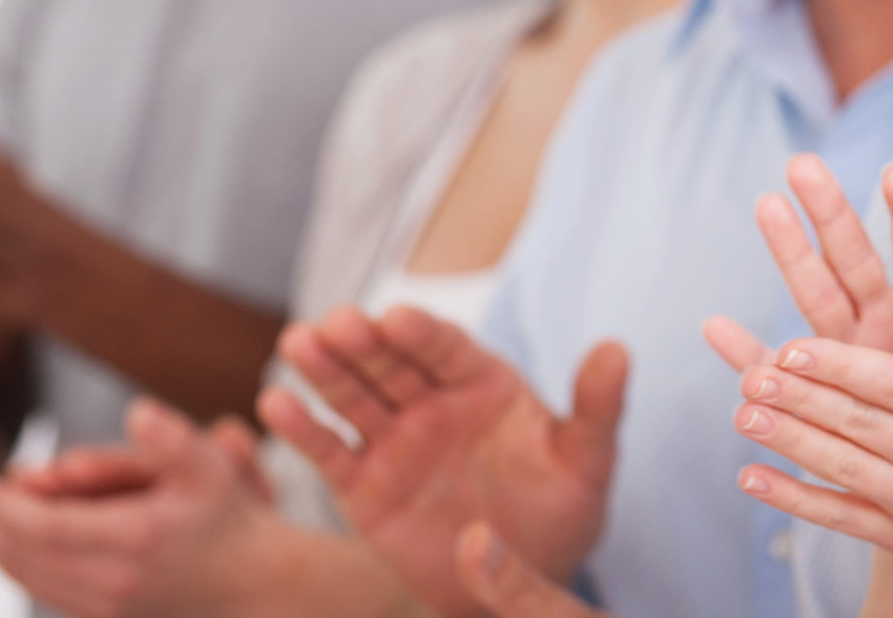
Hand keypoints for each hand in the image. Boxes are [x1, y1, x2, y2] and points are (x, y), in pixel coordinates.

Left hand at [0, 398, 292, 617]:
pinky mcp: (93, 614)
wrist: (254, 587)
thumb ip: (174, 441)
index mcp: (128, 545)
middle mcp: (102, 585)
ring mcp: (95, 606)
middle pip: (10, 549)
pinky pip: (30, 580)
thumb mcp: (213, 470)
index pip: (35, 524)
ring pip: (15, 568)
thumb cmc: (231, 518)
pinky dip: (0, 550)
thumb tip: (137, 409)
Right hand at [262, 303, 625, 616]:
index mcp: (484, 382)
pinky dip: (302, 429)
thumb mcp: (586, 462)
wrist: (522, 576)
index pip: (447, 347)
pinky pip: (330, 452)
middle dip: (362, 341)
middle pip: (391, 363)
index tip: (397, 316)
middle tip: (333, 322)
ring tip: (297, 343)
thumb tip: (619, 348)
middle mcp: (432, 402)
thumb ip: (597, 408)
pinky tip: (273, 404)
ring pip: (354, 397)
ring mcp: (395, 440)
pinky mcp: (364, 485)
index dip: (421, 331)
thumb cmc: (560, 510)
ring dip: (324, 371)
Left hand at [709, 254, 892, 615]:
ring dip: (789, 441)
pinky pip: (844, 518)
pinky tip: (754, 477)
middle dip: (802, 397)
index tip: (796, 345)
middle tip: (755, 371)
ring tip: (744, 412)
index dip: (842, 366)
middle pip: (860, 425)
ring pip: (844, 469)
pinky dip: (795, 499)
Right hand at [751, 154, 892, 372]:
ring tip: (767, 206)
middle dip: (830, 211)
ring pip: (815, 294)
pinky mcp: (827, 387)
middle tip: (804, 164)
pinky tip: (716, 328)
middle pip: (855, 255)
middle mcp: (889, 313)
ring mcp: (853, 347)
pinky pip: (781, 369)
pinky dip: (747, 353)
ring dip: (789, 253)